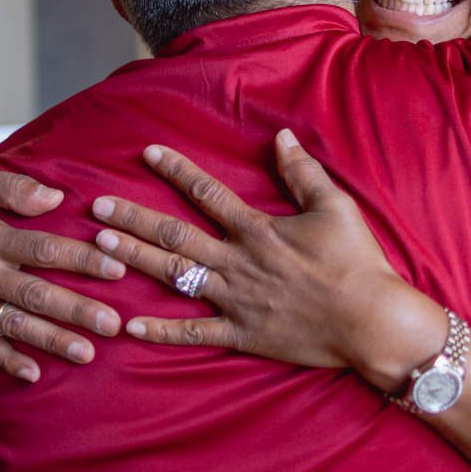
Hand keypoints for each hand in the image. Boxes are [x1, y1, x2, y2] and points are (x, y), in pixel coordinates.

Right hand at [0, 163, 127, 380]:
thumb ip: (15, 187)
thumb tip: (57, 197)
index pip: (42, 248)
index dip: (80, 259)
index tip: (116, 267)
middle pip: (33, 293)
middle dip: (75, 310)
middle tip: (113, 323)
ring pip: (13, 324)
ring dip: (51, 340)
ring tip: (87, 354)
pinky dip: (6, 361)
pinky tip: (33, 375)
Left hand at [91, 129, 446, 391]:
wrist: (373, 323)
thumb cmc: (358, 263)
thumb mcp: (337, 208)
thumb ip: (303, 172)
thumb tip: (281, 136)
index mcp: (259, 230)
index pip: (208, 194)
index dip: (176, 170)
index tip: (146, 154)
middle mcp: (239, 264)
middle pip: (176, 235)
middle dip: (134, 218)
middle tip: (97, 206)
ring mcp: (237, 302)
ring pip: (175, 277)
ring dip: (136, 261)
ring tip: (101, 247)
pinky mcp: (242, 336)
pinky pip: (194, 333)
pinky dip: (161, 332)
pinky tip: (127, 327)